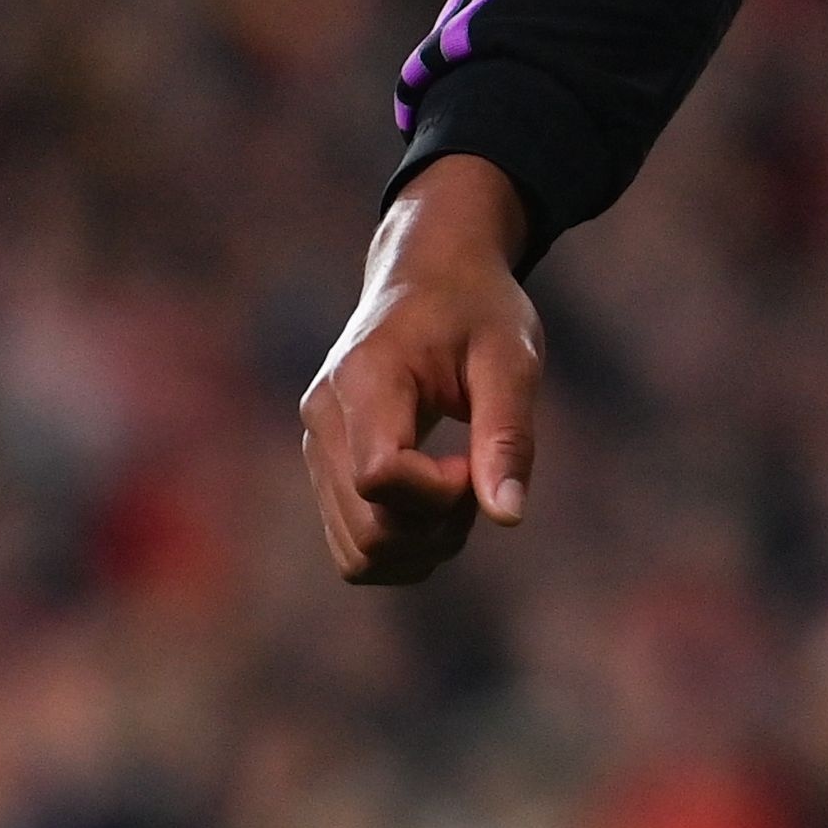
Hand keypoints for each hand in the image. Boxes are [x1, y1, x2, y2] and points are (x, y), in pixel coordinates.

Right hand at [297, 155, 544, 584]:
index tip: (475, 460)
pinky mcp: (323, 467)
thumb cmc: (476, 309)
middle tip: (480, 475)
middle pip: (370, 530)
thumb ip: (508, 434)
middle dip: (439, 527)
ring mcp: (316, 446)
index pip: (380, 477)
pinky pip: (353, 546)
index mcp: (366, 378)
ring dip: (423, 545)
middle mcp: (324, 417)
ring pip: (358, 552)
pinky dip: (403, 545)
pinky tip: (438, 503)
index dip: (440, 492)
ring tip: (462, 489)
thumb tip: (508, 516)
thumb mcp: (511, 357)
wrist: (429, 275)